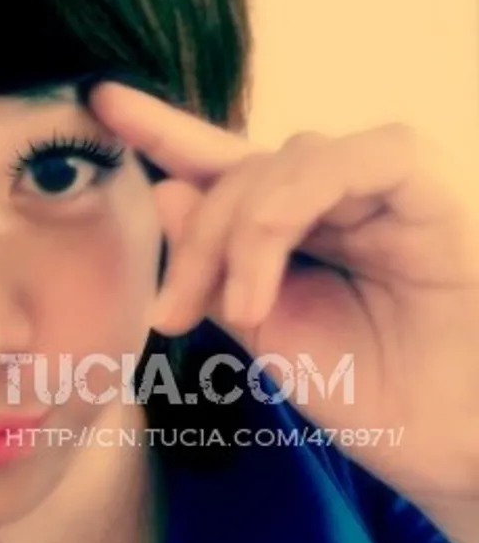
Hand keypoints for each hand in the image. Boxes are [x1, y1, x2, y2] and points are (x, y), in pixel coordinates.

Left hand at [86, 80, 478, 502]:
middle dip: (193, 241)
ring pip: (277, 164)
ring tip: (237, 311)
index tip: (98, 101)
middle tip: (170, 316)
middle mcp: (336, 189)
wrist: (448, 441)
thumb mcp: (263, 328)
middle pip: (236, 171)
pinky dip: (285, 218)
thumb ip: (214, 263)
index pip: (220, 162)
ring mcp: (382, 181)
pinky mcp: (427, 183)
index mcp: (296, 219)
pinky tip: (263, 287)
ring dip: (236, 236)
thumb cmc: (364, 387)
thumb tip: (164, 189)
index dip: (161, 129)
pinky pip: (344, 163)